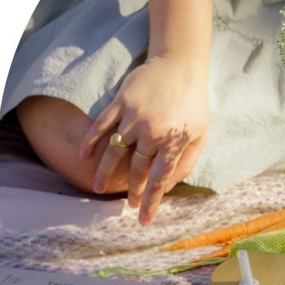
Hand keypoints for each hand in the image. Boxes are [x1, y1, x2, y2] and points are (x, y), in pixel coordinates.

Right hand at [79, 53, 209, 224]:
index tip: (144, 219)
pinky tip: (84, 156)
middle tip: (128, 205)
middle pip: (136, 169)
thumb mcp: (200, 135)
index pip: (159, 180)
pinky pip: (101, 125)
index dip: (150, 201)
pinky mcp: (121, 102)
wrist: (180, 65)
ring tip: (99, 189)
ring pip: (115, 151)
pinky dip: (91, 142)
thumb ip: (187, 161)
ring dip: (105, 172)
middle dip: (132, 191)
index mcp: (174, 142)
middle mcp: (152, 132)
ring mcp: (134, 117)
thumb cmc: (193, 103)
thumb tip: (170, 185)